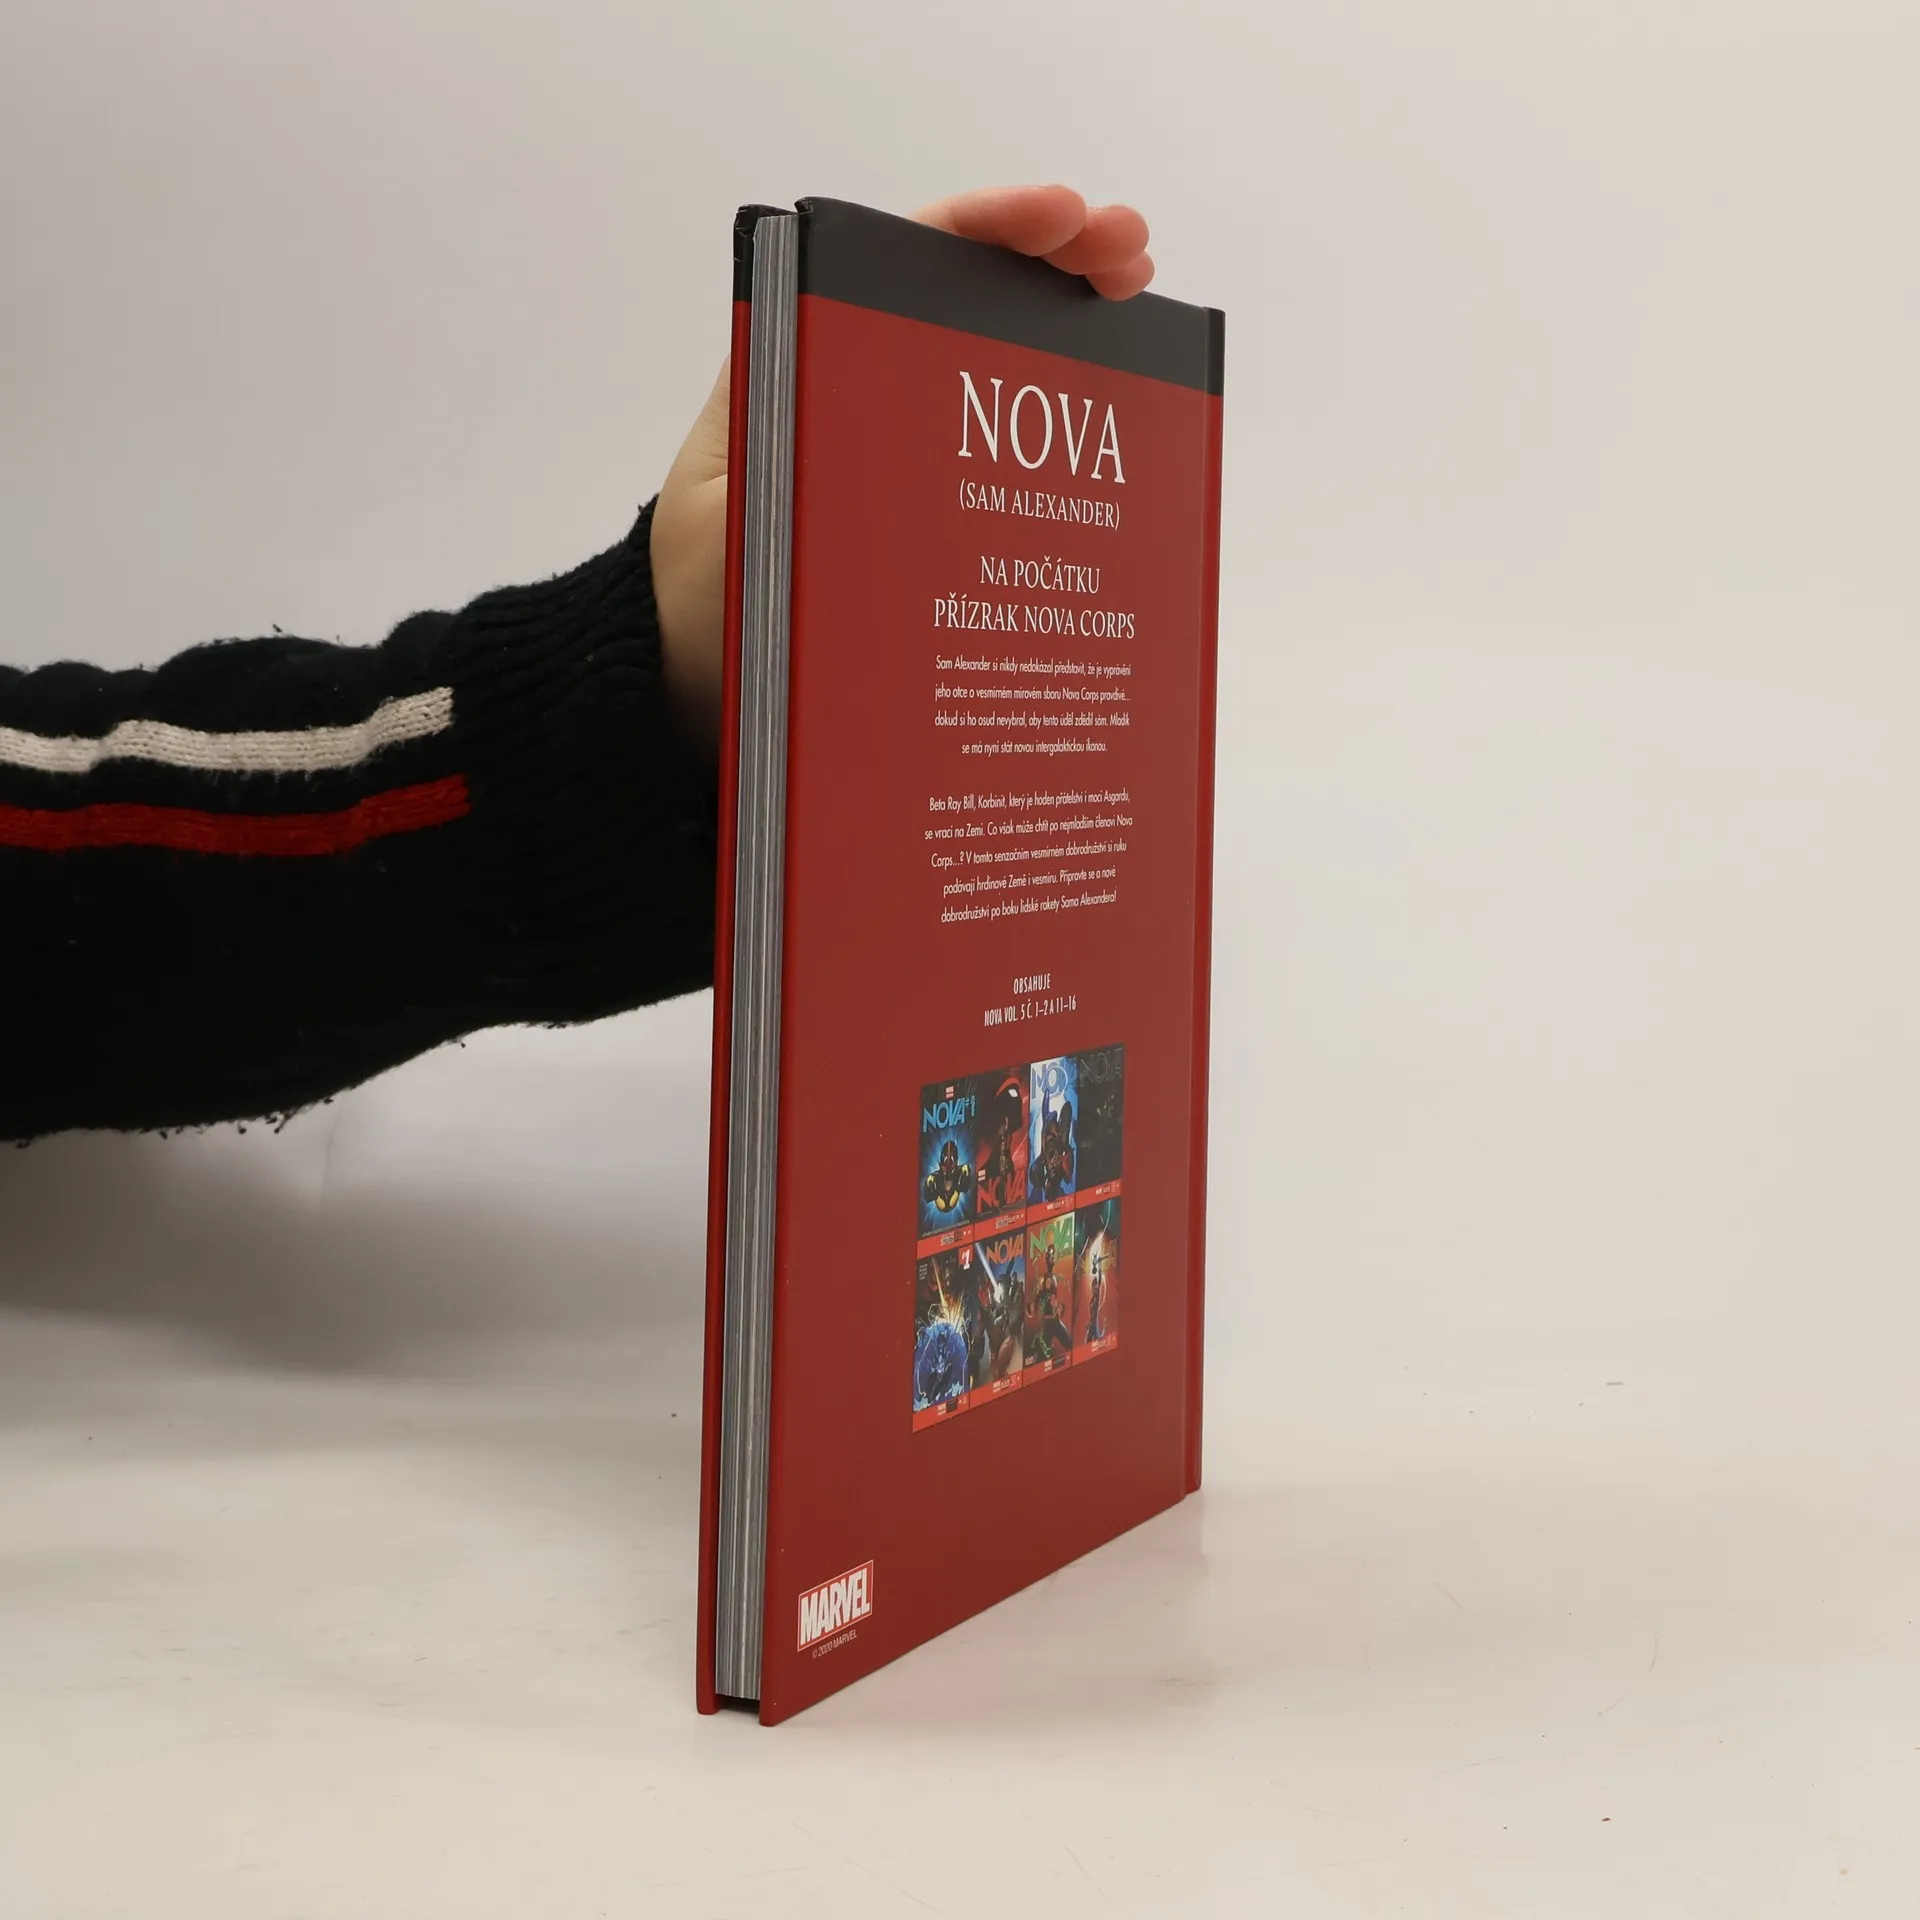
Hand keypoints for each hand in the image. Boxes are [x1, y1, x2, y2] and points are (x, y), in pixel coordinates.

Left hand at [650, 186, 1153, 756]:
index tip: (1065, 218)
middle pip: (969, 297)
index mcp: (808, 366)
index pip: (906, 257)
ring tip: (1135, 305)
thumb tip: (867, 413)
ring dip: (1069, 336)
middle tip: (1133, 254)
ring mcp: (896, 452)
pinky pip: (999, 460)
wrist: (695, 684)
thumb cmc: (702, 602)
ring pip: (995, 373)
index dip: (991, 225)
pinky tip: (1113, 438)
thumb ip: (785, 457)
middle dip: (1057, 260)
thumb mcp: (731, 517)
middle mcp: (860, 393)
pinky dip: (1057, 436)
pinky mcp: (921, 512)